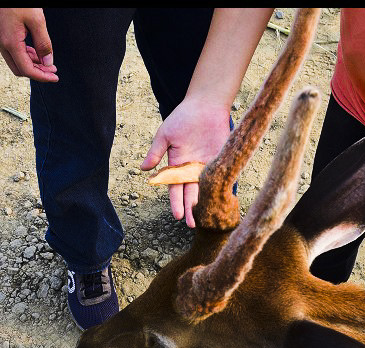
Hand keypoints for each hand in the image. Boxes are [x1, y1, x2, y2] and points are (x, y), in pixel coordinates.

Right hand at [0, 8, 57, 81]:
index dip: (42, 76)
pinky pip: (10, 50)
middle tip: (51, 70)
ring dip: (30, 63)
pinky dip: (23, 54)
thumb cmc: (17, 0)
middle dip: (36, 72)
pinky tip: (34, 51)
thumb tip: (48, 62)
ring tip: (45, 60)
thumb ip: (43, 43)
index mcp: (10, 42)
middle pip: (19, 69)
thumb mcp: (36, 20)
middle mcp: (1, 43)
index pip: (27, 70)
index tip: (54, 77)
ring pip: (14, 60)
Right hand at [141, 98, 232, 227]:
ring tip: (204, 219)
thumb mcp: (165, 135)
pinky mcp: (221, 161)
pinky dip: (219, 190)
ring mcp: (206, 166)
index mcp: (177, 166)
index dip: (176, 202)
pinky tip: (220, 203)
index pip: (175, 188)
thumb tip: (143, 170)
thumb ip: (156, 153)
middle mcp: (191, 169)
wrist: (205, 104)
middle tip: (191, 225)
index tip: (176, 215)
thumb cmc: (182, 117)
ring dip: (204, 205)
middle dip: (190, 210)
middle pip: (190, 193)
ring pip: (204, 190)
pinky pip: (220, 178)